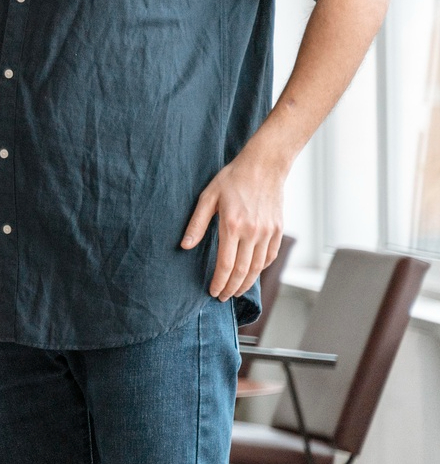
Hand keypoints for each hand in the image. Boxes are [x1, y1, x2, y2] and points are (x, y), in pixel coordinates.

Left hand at [181, 147, 285, 300]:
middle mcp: (252, 232)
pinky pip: (270, 255)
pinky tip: (251, 273)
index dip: (219, 282)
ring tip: (235, 291)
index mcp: (232, 225)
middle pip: (242, 270)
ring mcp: (268, 231)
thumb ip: (197, 224)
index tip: (213, 292)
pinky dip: (260, 268)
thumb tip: (184, 246)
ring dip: (246, 283)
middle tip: (223, 297)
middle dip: (231, 288)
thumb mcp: (207, 197)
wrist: (264, 166)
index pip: (225, 264)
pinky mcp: (278, 229)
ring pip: (258, 266)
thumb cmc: (231, 179)